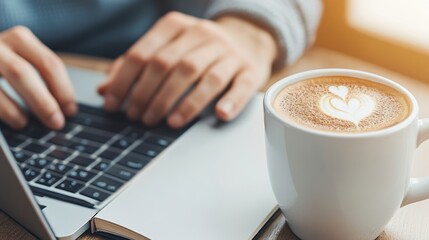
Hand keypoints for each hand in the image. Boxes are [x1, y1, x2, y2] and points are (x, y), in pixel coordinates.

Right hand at [0, 26, 76, 129]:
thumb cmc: (0, 64)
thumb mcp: (20, 61)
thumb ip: (40, 77)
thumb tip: (64, 109)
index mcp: (20, 39)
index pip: (49, 63)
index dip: (63, 90)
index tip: (71, 110)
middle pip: (23, 72)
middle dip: (43, 101)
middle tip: (57, 123)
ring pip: (4, 78)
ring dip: (15, 108)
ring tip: (27, 124)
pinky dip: (3, 110)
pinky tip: (13, 121)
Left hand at [98, 12, 276, 127]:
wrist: (246, 38)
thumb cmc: (198, 49)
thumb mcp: (166, 47)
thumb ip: (135, 67)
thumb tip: (104, 90)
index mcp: (175, 26)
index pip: (143, 53)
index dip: (124, 81)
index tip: (113, 104)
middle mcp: (202, 34)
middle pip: (169, 65)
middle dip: (149, 95)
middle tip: (139, 118)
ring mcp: (228, 51)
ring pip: (201, 75)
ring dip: (182, 102)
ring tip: (167, 123)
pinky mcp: (250, 69)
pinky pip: (241, 85)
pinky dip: (231, 100)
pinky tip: (220, 115)